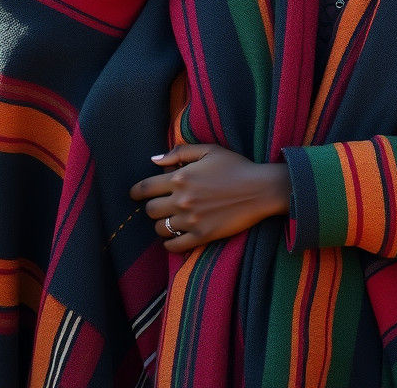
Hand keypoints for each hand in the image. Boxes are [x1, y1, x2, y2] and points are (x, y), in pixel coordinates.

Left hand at [129, 144, 290, 252]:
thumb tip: (154, 160)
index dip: (136, 192)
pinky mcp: (201, 235)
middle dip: (152, 207)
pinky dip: (170, 243)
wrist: (260, 189)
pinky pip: (173, 246)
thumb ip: (179, 152)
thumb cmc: (235, 166)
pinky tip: (175, 236)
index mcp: (181, 178)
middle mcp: (182, 200)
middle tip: (160, 205)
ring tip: (171, 219)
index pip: (145, 188)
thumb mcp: (209, 150)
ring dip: (162, 224)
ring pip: (160, 228)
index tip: (136, 194)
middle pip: (150, 210)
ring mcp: (191, 220)